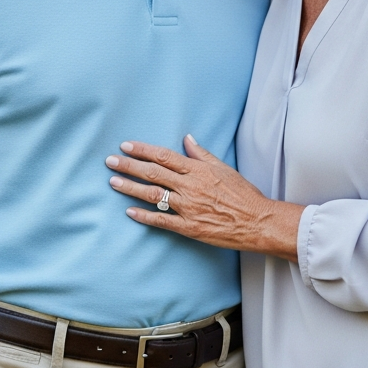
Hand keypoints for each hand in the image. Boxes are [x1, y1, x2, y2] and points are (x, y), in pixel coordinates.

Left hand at [106, 135, 302, 260]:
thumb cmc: (243, 194)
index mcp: (198, 170)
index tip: (126, 146)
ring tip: (113, 183)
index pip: (164, 156)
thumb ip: (202, 155)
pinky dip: (144, 216)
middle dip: (129, 166)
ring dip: (130, 188)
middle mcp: (190, 187)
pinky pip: (162, 221)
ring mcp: (188, 208)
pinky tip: (130, 211)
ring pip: (153, 195)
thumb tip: (187, 139)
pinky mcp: (189, 227)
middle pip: (153, 173)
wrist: (258, 222)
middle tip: (110, 162)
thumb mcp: (224, 168)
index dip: (143, 150)